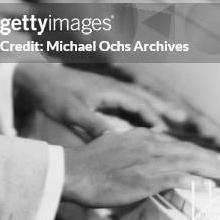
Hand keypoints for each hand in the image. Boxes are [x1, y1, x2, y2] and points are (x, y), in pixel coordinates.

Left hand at [14, 64, 186, 137]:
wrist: (37, 78)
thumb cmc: (54, 94)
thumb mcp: (73, 113)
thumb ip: (94, 125)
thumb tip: (116, 141)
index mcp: (108, 90)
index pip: (138, 105)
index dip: (153, 120)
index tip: (166, 137)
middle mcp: (110, 87)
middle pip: (142, 97)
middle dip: (162, 107)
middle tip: (183, 118)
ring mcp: (105, 88)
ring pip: (134, 98)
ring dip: (151, 108)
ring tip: (170, 118)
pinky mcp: (98, 93)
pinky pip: (124, 101)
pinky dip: (136, 109)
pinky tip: (139, 119)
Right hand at [63, 127, 219, 206]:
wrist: (76, 170)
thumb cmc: (88, 162)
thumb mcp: (108, 144)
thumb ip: (122, 144)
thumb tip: (122, 142)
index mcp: (137, 136)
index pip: (170, 142)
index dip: (190, 149)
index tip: (202, 155)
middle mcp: (146, 144)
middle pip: (183, 149)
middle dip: (206, 156)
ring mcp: (147, 160)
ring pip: (185, 161)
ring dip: (207, 166)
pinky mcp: (147, 177)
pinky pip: (177, 178)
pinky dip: (195, 180)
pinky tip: (207, 184)